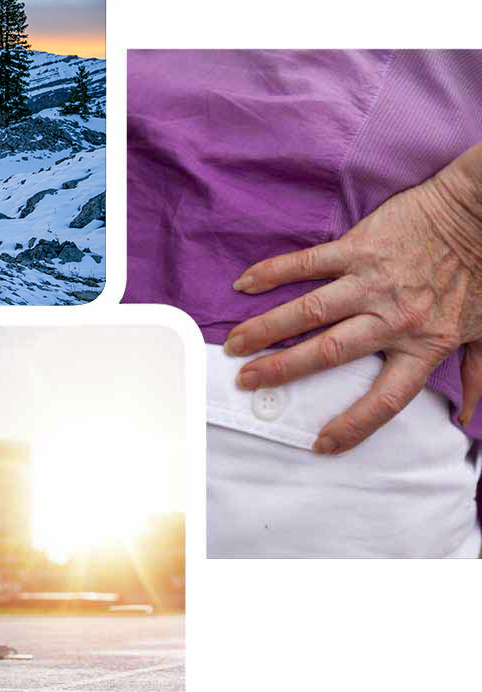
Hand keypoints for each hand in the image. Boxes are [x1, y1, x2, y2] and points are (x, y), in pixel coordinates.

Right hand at [224, 144, 481, 453]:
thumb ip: (475, 375)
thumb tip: (468, 416)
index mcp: (426, 344)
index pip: (386, 398)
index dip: (354, 425)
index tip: (323, 443)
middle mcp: (393, 318)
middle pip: (328, 352)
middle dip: (281, 371)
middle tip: (247, 381)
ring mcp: (371, 281)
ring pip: (308, 312)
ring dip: (265, 328)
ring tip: (234, 343)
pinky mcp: (358, 247)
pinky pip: (308, 263)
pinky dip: (274, 273)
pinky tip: (246, 285)